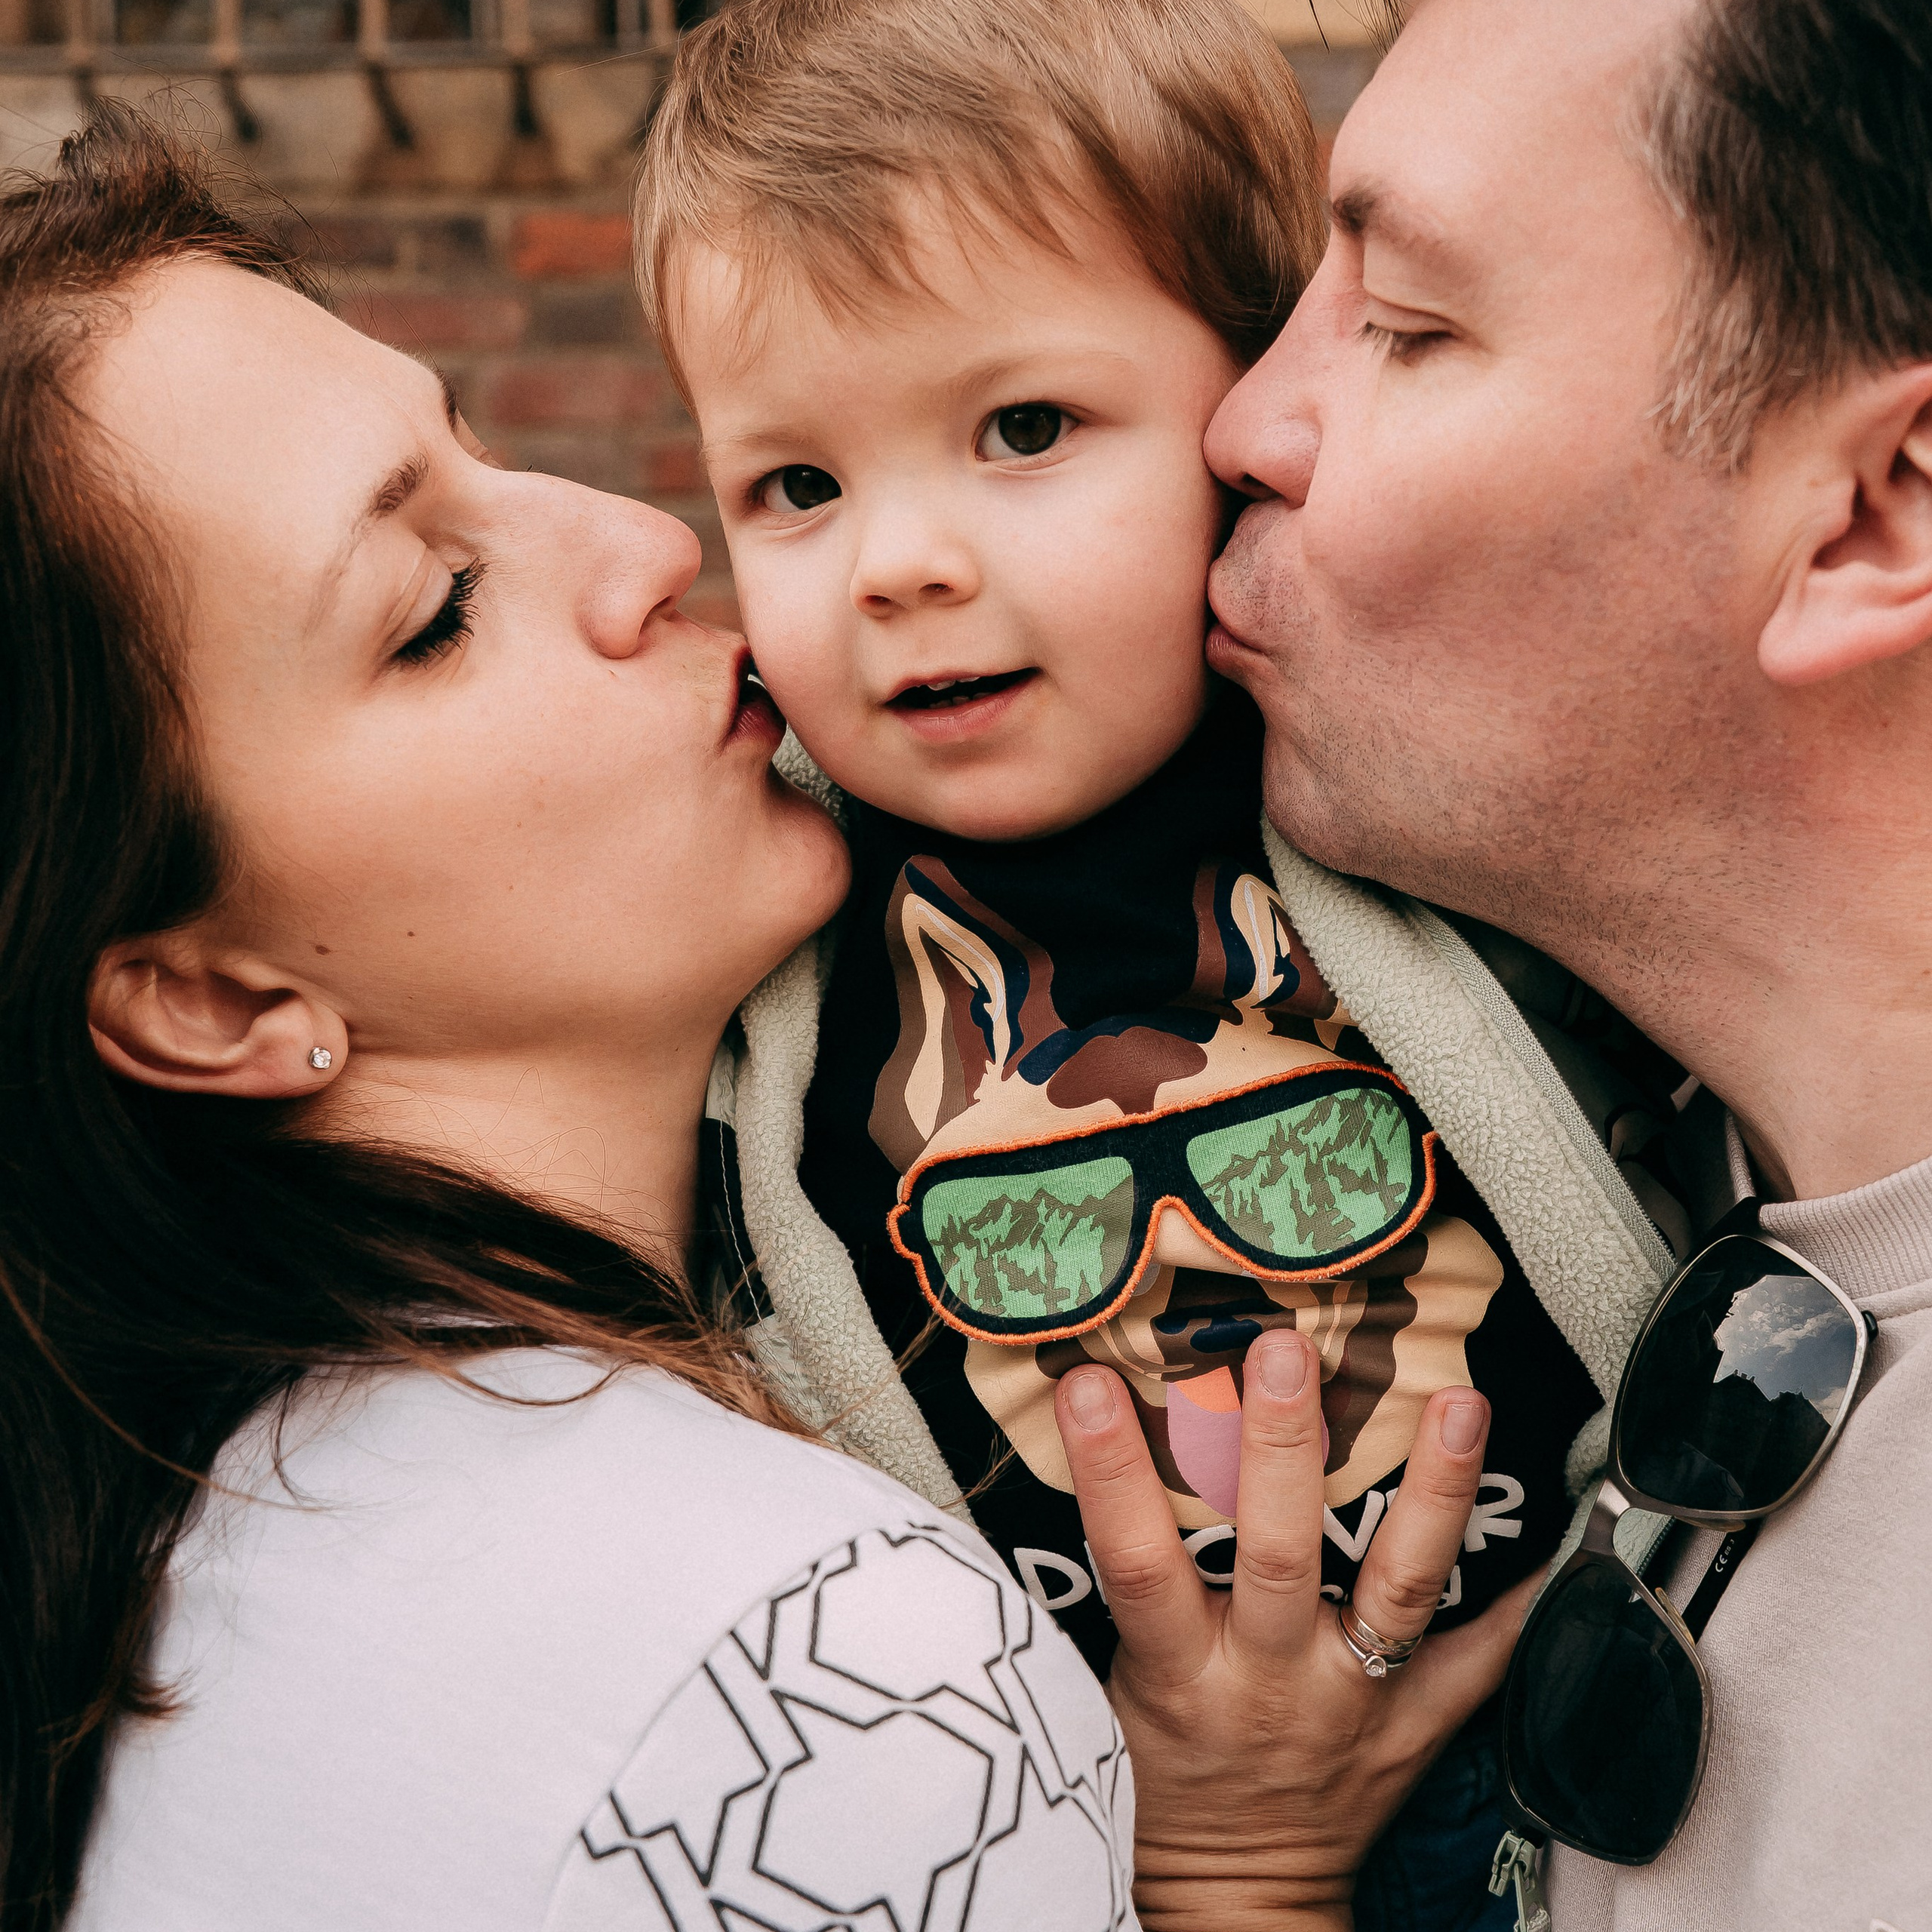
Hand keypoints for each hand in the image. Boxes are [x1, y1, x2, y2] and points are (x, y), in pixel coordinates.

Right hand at [1055, 1328, 1533, 1931]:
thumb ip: (1125, 1581)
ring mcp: (1354, 1701)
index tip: (1089, 1382)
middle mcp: (1269, 1681)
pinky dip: (1528, 1597)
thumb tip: (1093, 1439)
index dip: (1110, 1470)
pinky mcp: (1417, 1725)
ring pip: (1397, 1589)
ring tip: (1459, 1403)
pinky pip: (1483, 1659)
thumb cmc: (1161, 1774)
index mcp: (1177, 1672)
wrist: (1235, 1892)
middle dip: (1281, 1448)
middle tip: (1285, 1349)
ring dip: (1433, 1493)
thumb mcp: (1113, 1685)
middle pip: (1278, 1556)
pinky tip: (1571, 1528)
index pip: (1134, 1560)